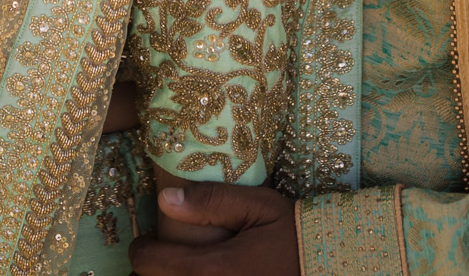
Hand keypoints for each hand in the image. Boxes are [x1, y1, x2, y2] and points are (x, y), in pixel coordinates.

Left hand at [128, 181, 299, 275]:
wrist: (327, 263)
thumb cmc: (292, 233)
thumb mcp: (258, 206)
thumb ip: (211, 202)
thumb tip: (164, 200)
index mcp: (212, 268)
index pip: (149, 264)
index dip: (141, 250)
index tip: (147, 241)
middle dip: (155, 271)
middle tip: (165, 255)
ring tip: (181, 267)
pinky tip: (204, 275)